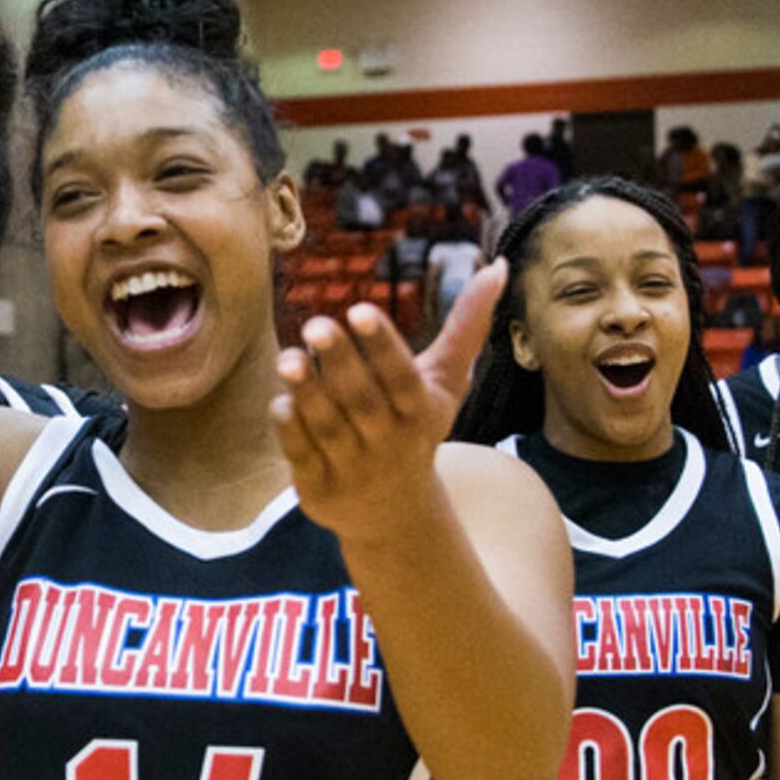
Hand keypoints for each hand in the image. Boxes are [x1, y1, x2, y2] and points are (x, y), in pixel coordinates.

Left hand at [271, 263, 504, 546]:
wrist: (395, 514)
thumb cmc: (416, 429)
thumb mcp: (445, 382)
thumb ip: (466, 326)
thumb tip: (499, 265)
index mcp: (419, 412)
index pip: (402, 377)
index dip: (382, 346)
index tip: (359, 310)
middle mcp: (388, 442)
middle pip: (362, 400)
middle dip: (340, 362)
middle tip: (315, 324)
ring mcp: (353, 469)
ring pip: (328, 428)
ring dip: (308, 393)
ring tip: (288, 358)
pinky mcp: (320, 490)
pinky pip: (302, 457)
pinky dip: (291, 430)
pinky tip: (280, 399)